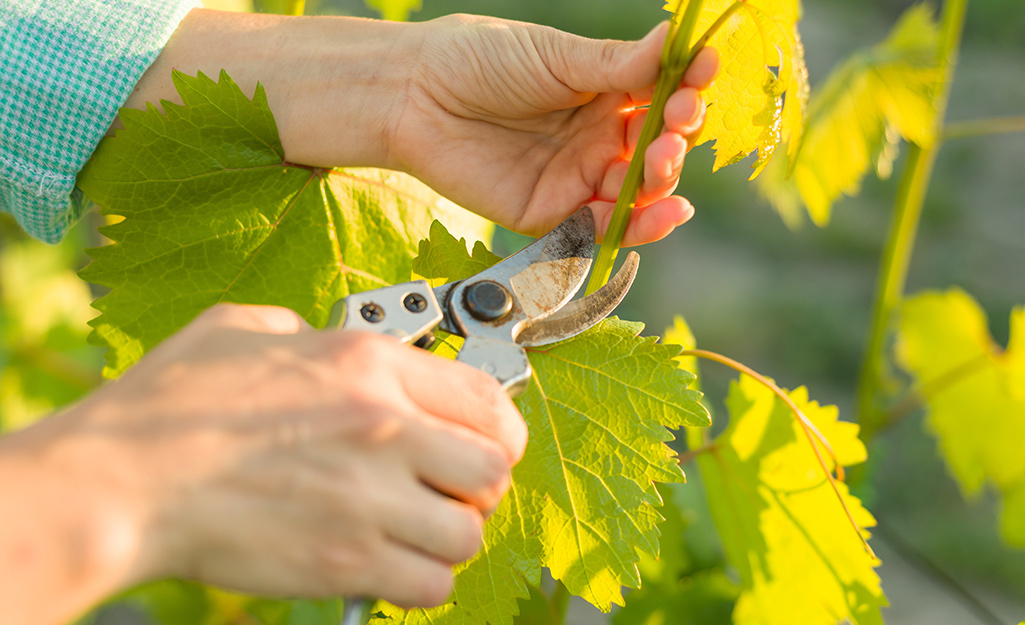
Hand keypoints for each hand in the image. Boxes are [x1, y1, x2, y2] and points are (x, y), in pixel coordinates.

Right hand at [1, 304, 525, 622]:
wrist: (121, 481)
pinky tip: (390, 564)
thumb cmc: (169, 406)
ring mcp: (369, 498)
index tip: (485, 441)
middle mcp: (383, 426)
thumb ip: (303, 331)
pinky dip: (422, 580)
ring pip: (469, 531)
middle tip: (449, 488)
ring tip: (415, 530)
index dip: (497, 427)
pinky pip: (432, 584)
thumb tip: (321, 340)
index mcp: (367, 364)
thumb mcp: (242, 329)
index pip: (487, 397)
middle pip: (493, 467)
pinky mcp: (346, 560)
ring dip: (449, 535)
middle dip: (479, 483)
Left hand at [128, 11, 717, 245]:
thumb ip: (615, 63)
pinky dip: (631, 226)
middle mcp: (597, 135)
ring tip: (662, 170)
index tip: (703, 75)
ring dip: (659, 185)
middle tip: (676, 128)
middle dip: (674, 141)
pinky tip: (656, 213)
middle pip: (655, 149)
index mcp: (604, 90)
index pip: (662, 96)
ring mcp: (575, 176)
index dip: (687, 89)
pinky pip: (598, 227)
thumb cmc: (479, 60)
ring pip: (634, 193)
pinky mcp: (549, 213)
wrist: (414, 98)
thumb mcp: (553, 56)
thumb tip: (676, 41)